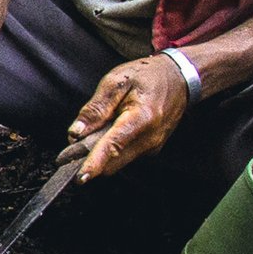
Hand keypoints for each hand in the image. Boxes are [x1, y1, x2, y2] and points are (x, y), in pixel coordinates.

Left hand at [69, 53, 192, 176]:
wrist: (180, 79)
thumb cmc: (147, 76)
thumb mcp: (117, 81)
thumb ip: (96, 108)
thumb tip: (76, 133)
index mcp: (142, 118)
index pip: (113, 146)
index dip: (94, 163)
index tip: (80, 177)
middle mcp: (150, 138)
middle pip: (112, 162)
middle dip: (90, 159)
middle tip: (73, 146)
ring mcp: (152, 147)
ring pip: (117, 162)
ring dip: (101, 155)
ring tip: (94, 132)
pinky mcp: (151, 150)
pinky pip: (125, 156)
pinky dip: (112, 151)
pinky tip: (111, 132)